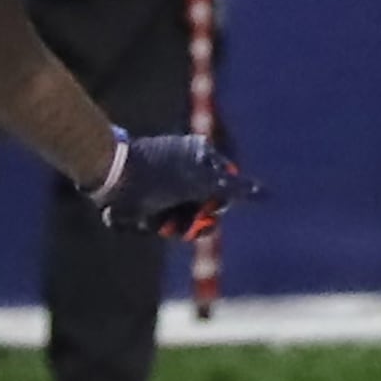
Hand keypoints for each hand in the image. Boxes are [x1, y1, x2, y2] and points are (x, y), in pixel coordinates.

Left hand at [91, 128, 261, 237]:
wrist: (114, 175)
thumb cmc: (163, 175)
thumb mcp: (205, 182)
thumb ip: (237, 188)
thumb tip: (266, 193)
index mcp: (201, 156)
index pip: (223, 191)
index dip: (216, 206)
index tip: (207, 212)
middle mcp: (183, 168)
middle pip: (201, 207)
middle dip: (193, 219)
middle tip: (181, 223)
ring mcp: (162, 184)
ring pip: (178, 218)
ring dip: (171, 224)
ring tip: (157, 219)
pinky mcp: (142, 199)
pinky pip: (155, 220)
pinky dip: (150, 223)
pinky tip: (141, 217)